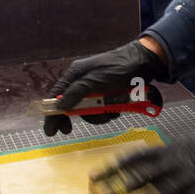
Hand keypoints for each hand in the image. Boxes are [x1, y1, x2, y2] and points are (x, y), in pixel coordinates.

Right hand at [43, 39, 167, 136]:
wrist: (144, 63)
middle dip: (74, 117)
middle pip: (71, 105)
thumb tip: (58, 106)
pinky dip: (109, 112)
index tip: (50, 130)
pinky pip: (103, 110)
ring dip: (97, 115)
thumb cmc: (118, 67)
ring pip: (89, 111)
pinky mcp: (108, 95)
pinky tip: (117, 108)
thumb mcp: (95, 79)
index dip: (52, 113)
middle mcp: (83, 82)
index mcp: (75, 74)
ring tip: (109, 110)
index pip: (56, 95)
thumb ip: (76, 92)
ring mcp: (96, 90)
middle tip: (68, 131)